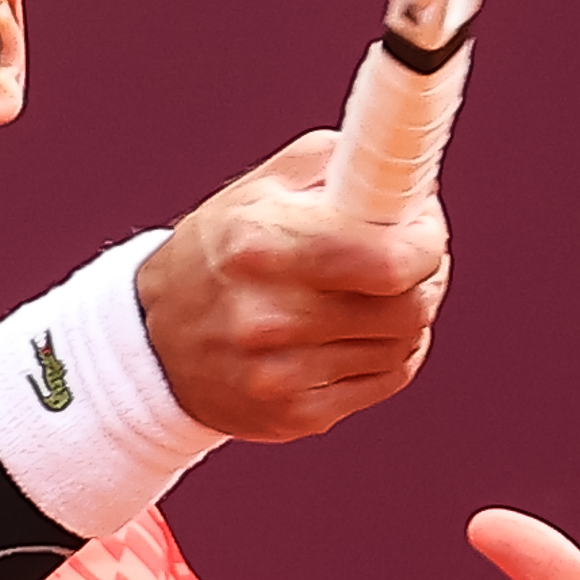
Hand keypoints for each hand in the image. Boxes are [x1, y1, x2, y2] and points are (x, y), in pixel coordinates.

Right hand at [137, 131, 446, 440]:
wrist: (153, 347)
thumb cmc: (217, 256)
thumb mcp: (257, 189)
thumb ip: (332, 162)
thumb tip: (403, 172)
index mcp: (261, 246)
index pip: (387, 259)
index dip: (426, 242)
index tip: (424, 229)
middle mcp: (268, 317)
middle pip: (406, 308)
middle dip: (424, 278)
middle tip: (414, 260)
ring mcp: (281, 375)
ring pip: (402, 345)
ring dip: (406, 317)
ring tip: (376, 296)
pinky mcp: (296, 416)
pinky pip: (386, 381)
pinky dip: (389, 354)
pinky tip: (361, 334)